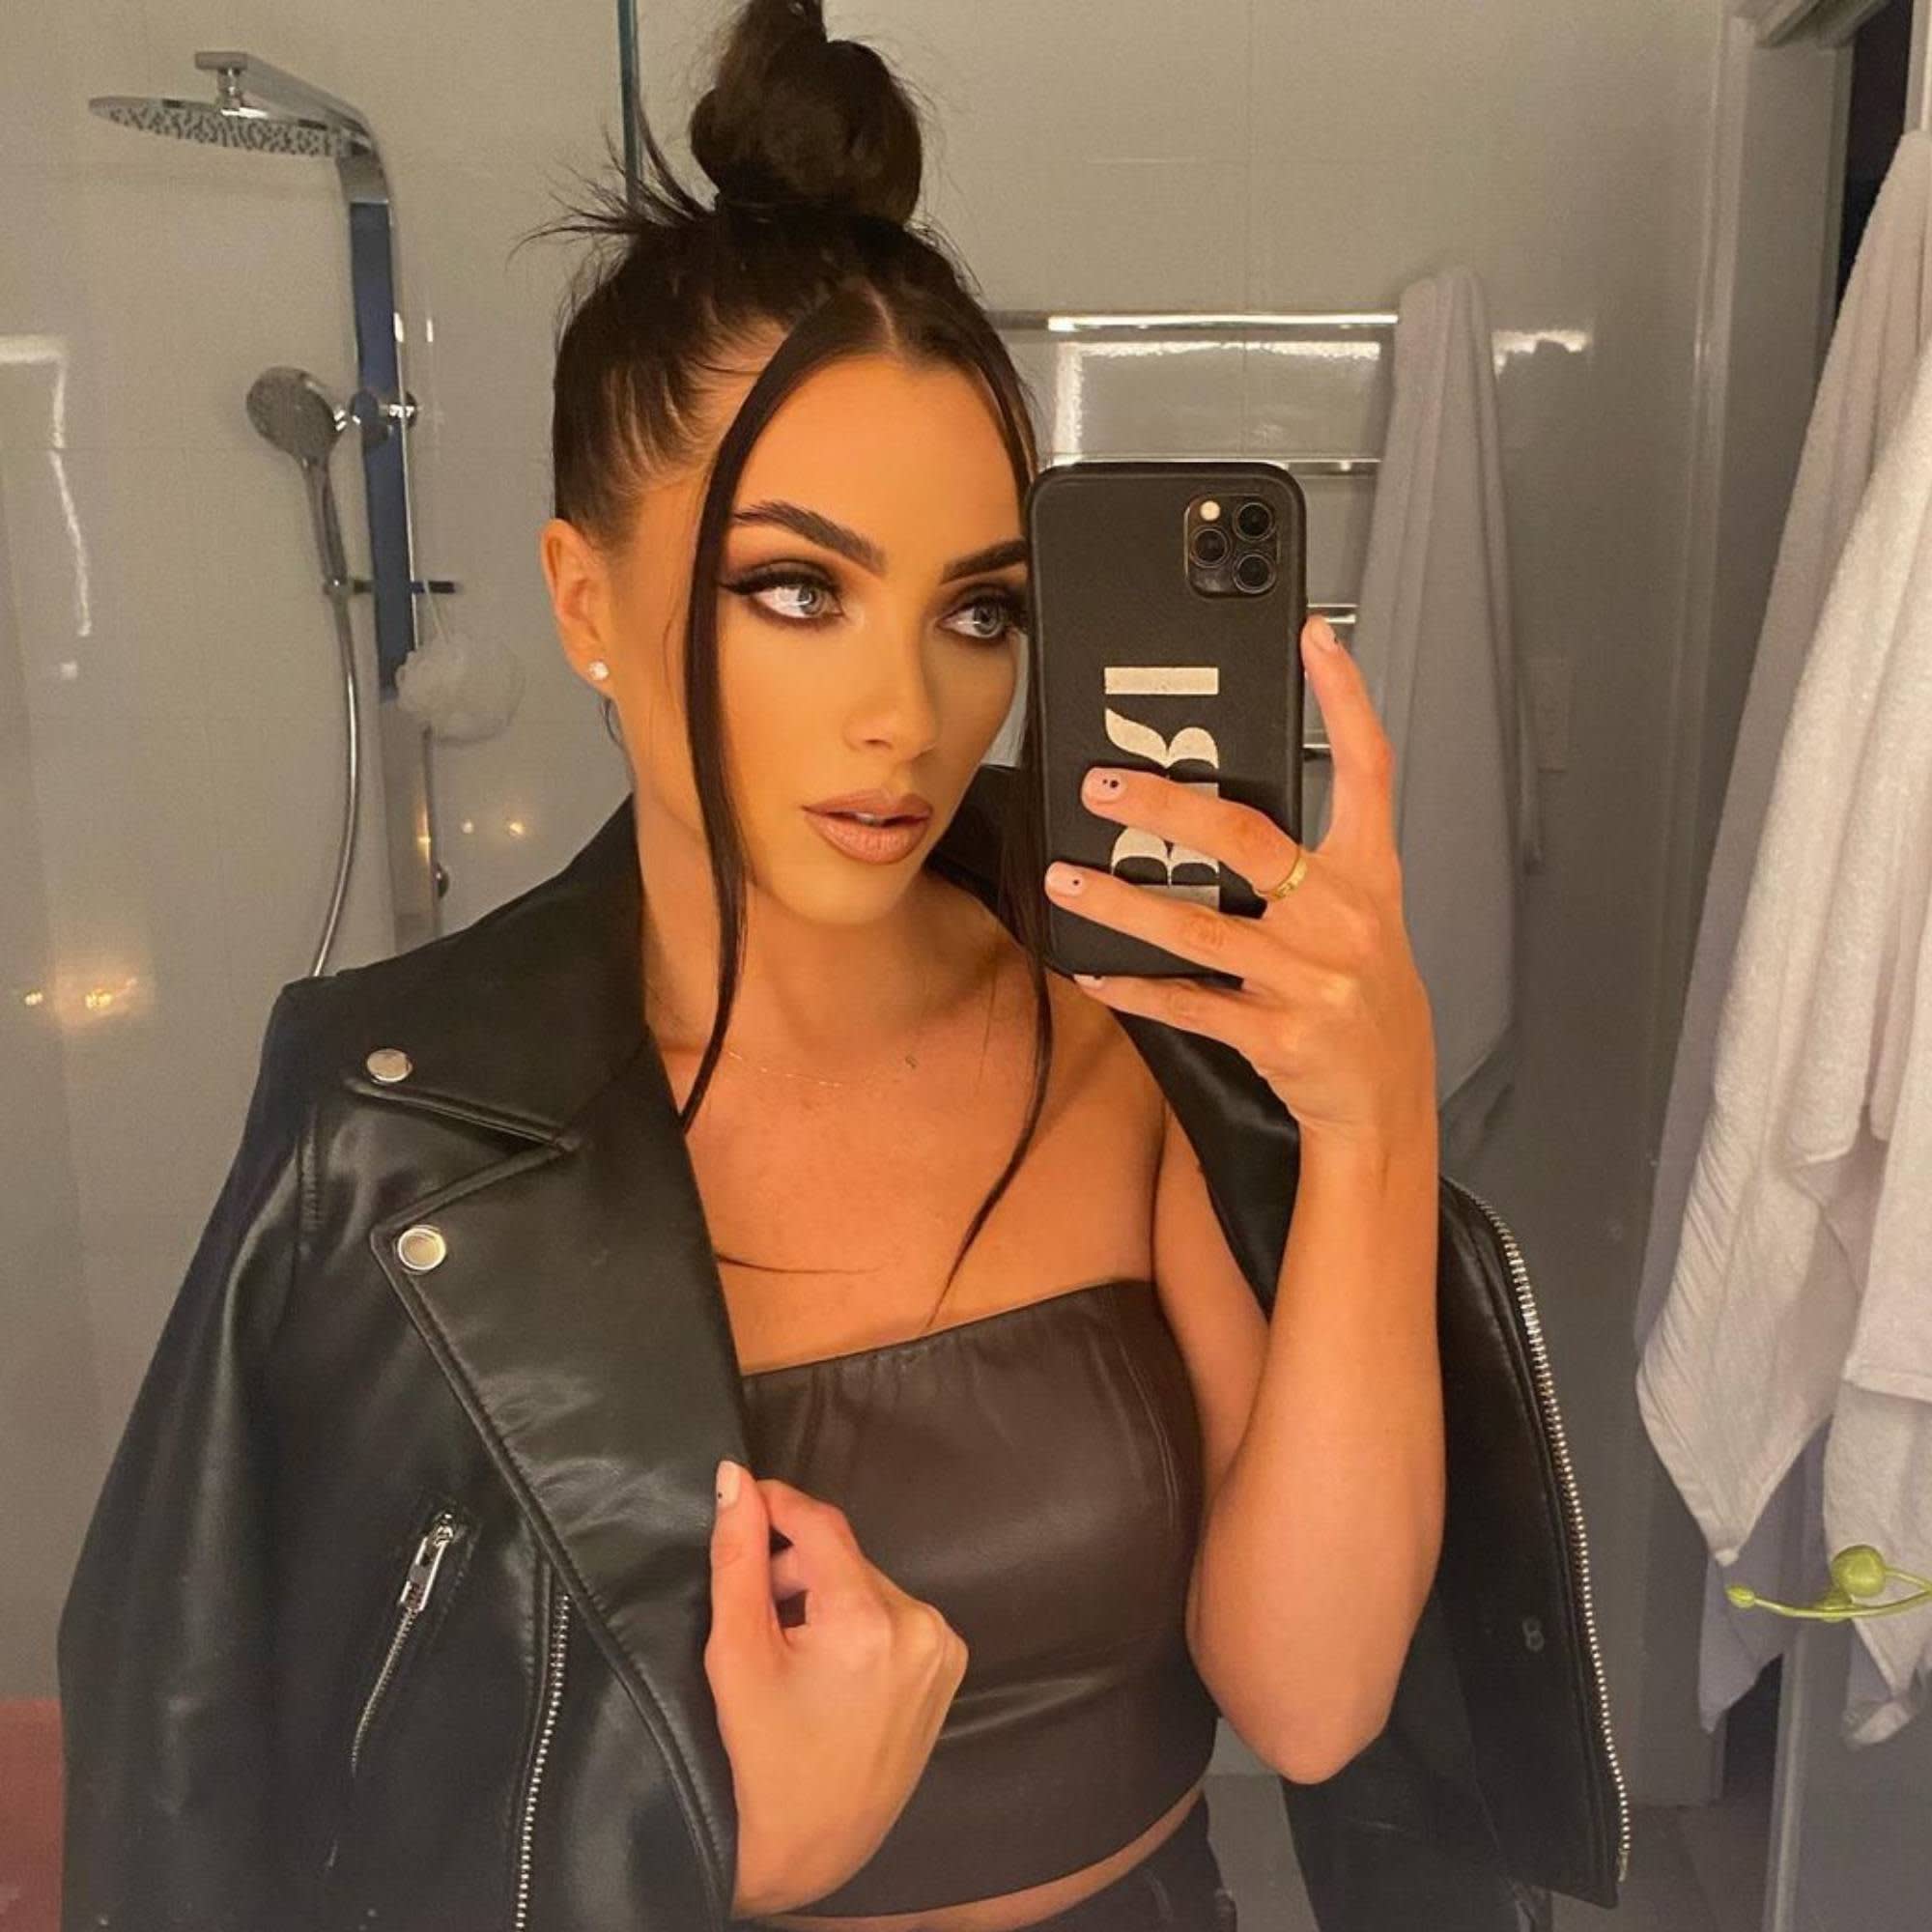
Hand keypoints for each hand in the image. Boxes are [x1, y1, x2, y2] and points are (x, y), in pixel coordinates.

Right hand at [705, 1461, 969, 1917]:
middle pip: (843, 1558)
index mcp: (869, 1620)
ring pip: (867, 1584)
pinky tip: (829, 1667)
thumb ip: (738, 1556)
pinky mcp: (947, 1668)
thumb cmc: (762, 1757)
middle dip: (795, 1570)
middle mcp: (920, 1625)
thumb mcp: (737, 1652)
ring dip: (826, 1596)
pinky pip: (893, 1615)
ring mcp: (941, 1648)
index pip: (821, 1524)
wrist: (812, 1846)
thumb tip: (735, 1478)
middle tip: (756, 1613)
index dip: (778, 1503)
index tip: (742, 1498)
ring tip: (791, 1649)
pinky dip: (858, 1623)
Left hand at [1043, 614, 1435, 1150]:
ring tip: (1066, 879)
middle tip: (1103, 786)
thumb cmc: (1363, 994)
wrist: (1384, 1096)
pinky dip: (1136, 986)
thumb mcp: (1360, 914)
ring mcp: (1313, 977)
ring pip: (1199, 928)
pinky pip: (1190, 1002)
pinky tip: (1094, 968)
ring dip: (1121, 903)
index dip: (1346, 698)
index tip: (1313, 639)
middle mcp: (1343, 917)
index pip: (1368, 767)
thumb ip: (1309, 859)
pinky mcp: (1279, 1033)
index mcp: (1369, 874)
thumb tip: (1215, 808)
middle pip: (1247, 839)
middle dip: (1166, 806)